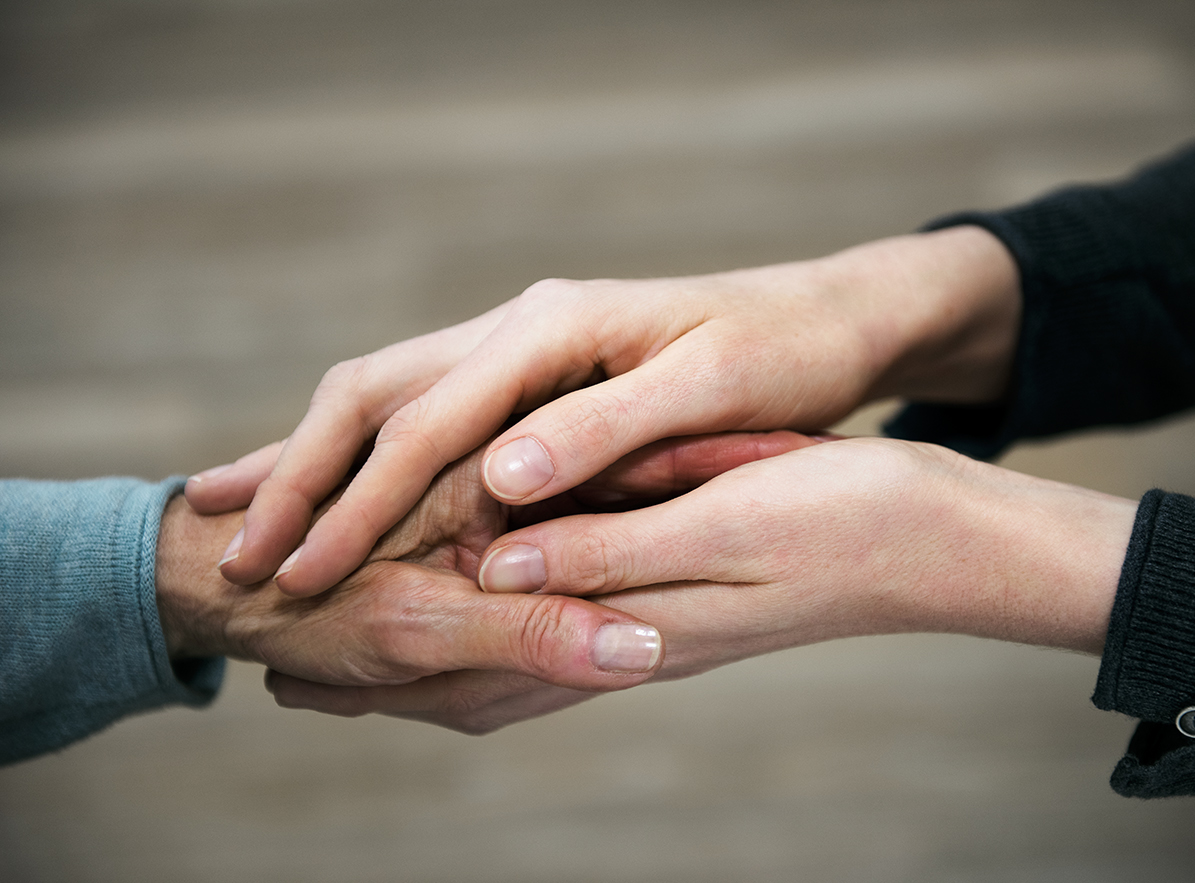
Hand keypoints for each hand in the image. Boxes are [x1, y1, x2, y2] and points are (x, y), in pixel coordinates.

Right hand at [190, 225, 1020, 596]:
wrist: (827, 319)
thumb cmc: (781, 354)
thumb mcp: (707, 386)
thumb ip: (607, 428)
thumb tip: (501, 475)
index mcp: (554, 326)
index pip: (429, 415)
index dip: (360, 497)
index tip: (303, 567)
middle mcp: (521, 325)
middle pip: (378, 395)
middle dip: (304, 478)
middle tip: (238, 560)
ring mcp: (521, 345)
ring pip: (387, 398)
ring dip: (317, 465)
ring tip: (249, 527)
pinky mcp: (533, 372)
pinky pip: (424, 410)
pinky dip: (365, 456)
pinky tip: (326, 490)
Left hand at [266, 439, 1137, 733]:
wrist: (938, 542)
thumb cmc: (847, 521)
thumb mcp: (726, 522)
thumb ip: (607, 552)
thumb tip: (491, 572)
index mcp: (629, 624)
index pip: (475, 658)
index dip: (380, 656)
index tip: (293, 644)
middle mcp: (626, 646)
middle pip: (478, 686)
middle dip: (384, 684)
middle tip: (289, 676)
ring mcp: (652, 640)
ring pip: (514, 678)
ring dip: (431, 678)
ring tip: (359, 666)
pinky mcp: (675, 619)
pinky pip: (562, 655)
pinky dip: (500, 656)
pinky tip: (488, 632)